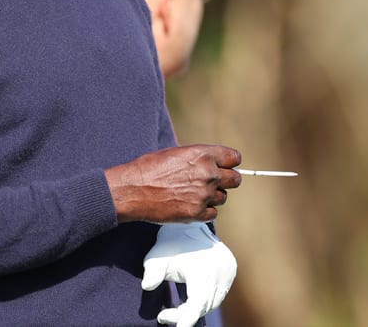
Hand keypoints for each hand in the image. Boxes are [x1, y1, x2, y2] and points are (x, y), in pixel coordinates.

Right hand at [106, 144, 241, 222]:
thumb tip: (211, 162)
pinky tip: (190, 205)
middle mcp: (208, 173)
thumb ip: (198, 157)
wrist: (132, 190)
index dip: (229, 163)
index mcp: (204, 154)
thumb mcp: (176, 153)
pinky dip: (204, 211)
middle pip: (235, 179)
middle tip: (212, 183)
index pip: (235, 158)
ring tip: (193, 194)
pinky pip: (213, 213)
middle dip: (226, 181)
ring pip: (223, 197)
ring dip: (212, 196)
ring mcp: (204, 194)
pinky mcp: (197, 213)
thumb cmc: (149, 169)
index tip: (224, 167)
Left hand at [142, 223, 236, 326]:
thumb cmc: (169, 245)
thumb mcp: (156, 258)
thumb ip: (152, 273)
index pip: (197, 303)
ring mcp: (228, 269)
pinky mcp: (231, 268)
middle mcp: (220, 271)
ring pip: (213, 301)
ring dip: (196, 307)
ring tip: (178, 307)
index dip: (186, 318)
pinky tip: (191, 297)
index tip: (175, 325)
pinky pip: (220, 292)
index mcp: (203, 270)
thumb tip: (147, 285)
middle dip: (185, 314)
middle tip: (165, 315)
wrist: (189, 225)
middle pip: (204, 305)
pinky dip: (206, 298)